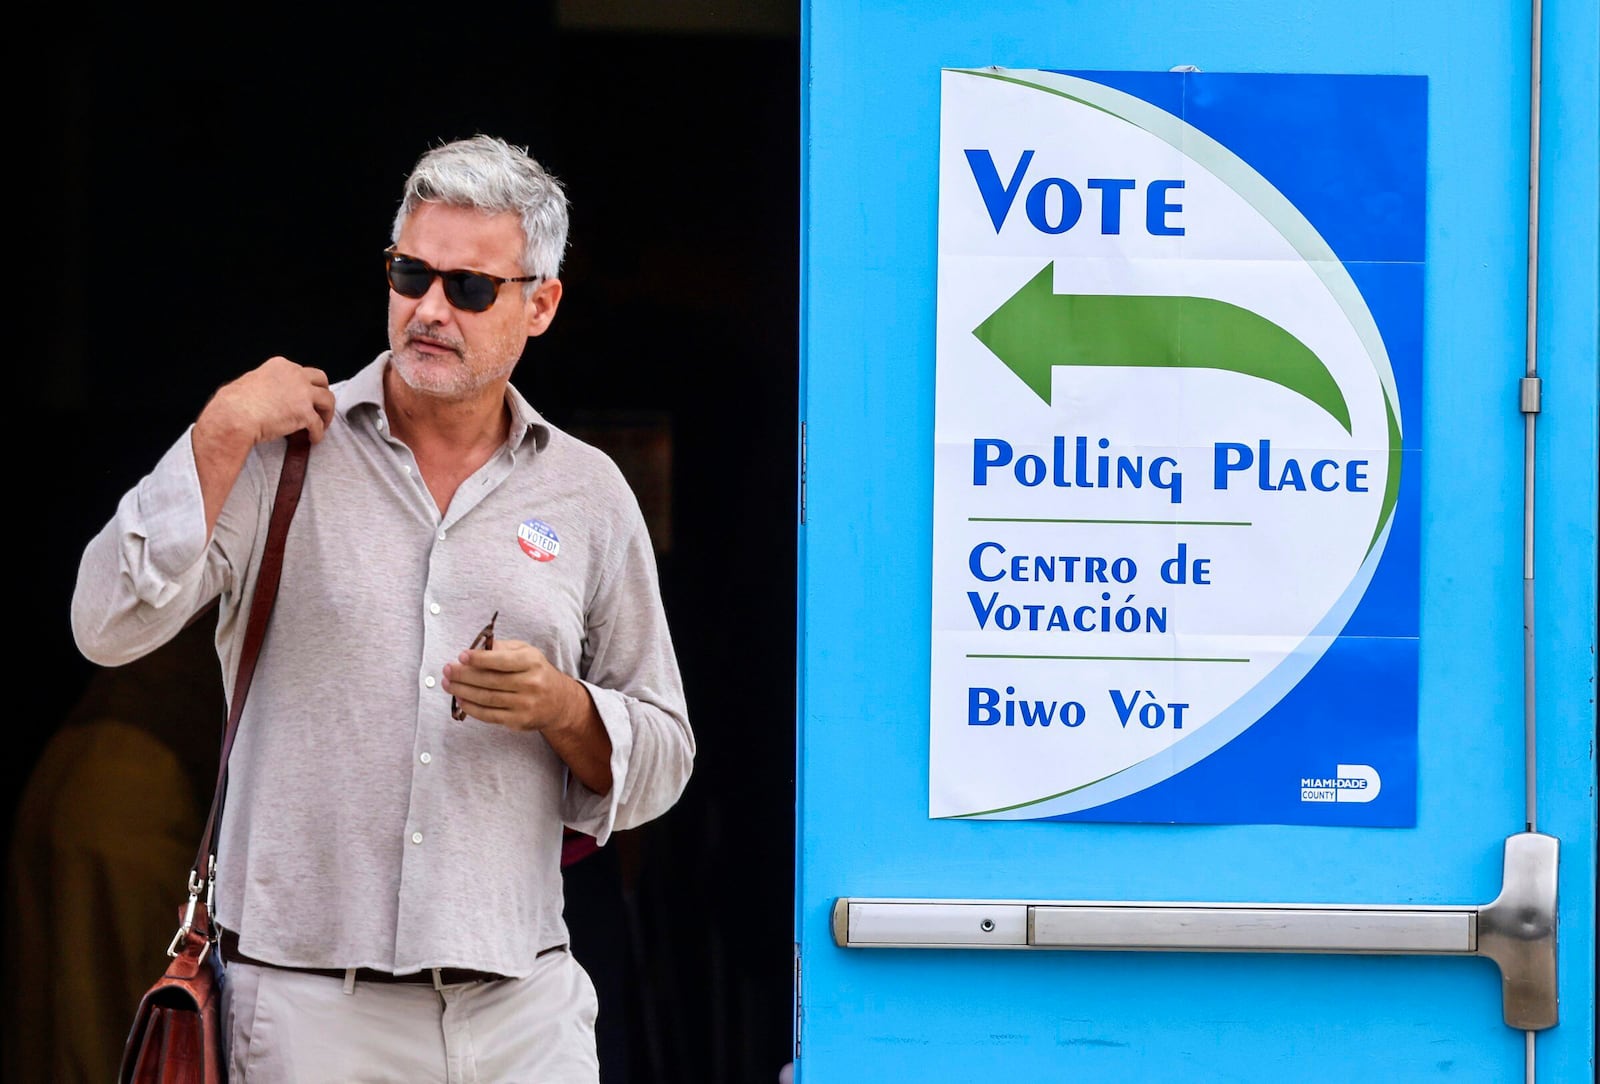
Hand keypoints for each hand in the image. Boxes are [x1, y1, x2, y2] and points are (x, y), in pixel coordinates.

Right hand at [191, 357, 336, 537]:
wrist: (233, 416)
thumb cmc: (235, 403)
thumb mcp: (253, 381)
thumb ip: (269, 384)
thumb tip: (272, 395)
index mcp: (280, 366)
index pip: (302, 372)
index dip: (306, 386)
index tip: (306, 397)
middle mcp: (295, 375)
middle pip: (322, 380)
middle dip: (323, 394)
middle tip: (321, 407)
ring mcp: (302, 393)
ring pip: (328, 400)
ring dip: (326, 413)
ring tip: (321, 424)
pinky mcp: (305, 413)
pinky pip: (318, 424)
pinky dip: (318, 433)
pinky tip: (313, 439)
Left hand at [442, 638, 588, 734]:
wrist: (559, 701)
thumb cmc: (536, 672)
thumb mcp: (526, 652)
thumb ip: (502, 648)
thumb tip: (476, 649)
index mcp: (532, 662)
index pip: (502, 660)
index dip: (479, 659)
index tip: (461, 656)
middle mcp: (531, 683)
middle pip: (490, 680)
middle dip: (463, 675)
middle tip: (447, 670)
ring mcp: (525, 704)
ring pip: (486, 698)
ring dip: (463, 691)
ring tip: (448, 684)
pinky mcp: (518, 721)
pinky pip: (489, 715)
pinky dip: (471, 708)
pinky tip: (461, 699)